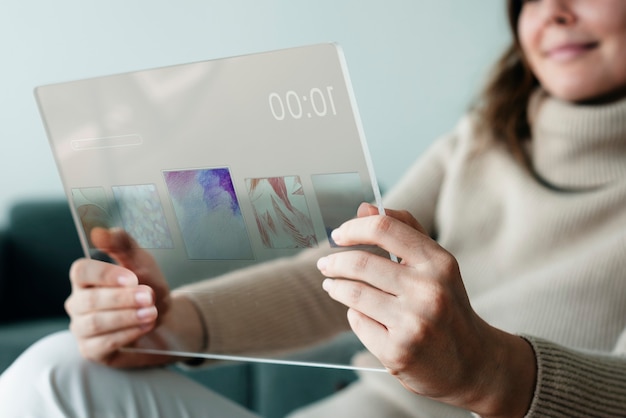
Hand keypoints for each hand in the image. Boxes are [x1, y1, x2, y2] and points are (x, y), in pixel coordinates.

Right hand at [65, 228, 202, 367]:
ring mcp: (82, 328)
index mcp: (86, 278)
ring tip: (151, 313)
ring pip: (94, 323)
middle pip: (88, 300)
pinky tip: (145, 326)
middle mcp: (78, 303)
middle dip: (122, 299)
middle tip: (149, 297)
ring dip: (126, 317)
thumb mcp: (142, 261)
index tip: (132, 277)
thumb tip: (100, 232)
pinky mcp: (92, 350)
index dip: (104, 275)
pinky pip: (102, 344)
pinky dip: (126, 334)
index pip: (80, 271)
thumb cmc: (146, 286)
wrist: (161, 316)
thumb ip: (123, 245)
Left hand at [317, 203, 535, 417]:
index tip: (338, 235)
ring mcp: (413, 324)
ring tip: (332, 285)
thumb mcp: (436, 265)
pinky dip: (354, 315)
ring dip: (335, 286)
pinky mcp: (397, 352)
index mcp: (439, 263)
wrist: (473, 363)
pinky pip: (358, 322)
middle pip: (360, 263)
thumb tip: (363, 208)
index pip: (384, 228)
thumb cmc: (447, 305)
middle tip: (325, 263)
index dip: (353, 228)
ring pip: (353, 293)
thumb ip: (402, 232)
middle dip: (334, 261)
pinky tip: (363, 316)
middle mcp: (429, 291)